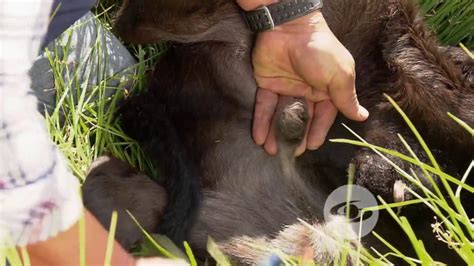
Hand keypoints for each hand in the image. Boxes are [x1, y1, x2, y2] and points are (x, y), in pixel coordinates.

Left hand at [250, 11, 368, 154]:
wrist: (289, 28)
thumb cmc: (320, 50)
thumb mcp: (339, 75)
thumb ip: (346, 98)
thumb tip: (362, 116)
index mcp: (327, 90)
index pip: (323, 116)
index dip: (317, 132)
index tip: (311, 147)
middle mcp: (307, 91)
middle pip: (301, 118)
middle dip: (295, 136)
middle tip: (289, 153)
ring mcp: (287, 88)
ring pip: (281, 115)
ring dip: (276, 133)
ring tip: (270, 151)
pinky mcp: (268, 84)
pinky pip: (265, 106)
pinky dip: (262, 121)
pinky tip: (259, 138)